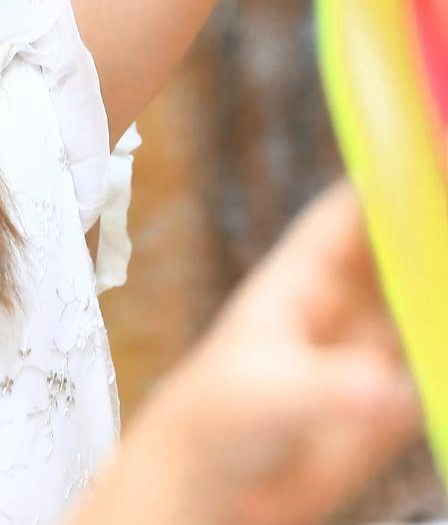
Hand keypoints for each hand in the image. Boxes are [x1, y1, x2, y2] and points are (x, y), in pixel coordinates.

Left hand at [79, 181, 421, 524]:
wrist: (215, 489)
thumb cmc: (216, 419)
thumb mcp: (264, 396)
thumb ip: (324, 388)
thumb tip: (386, 386)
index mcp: (302, 279)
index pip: (350, 214)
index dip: (391, 179)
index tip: (435, 151)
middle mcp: (344, 306)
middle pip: (404, 249)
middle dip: (438, 226)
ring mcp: (372, 350)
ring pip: (430, 300)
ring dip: (447, 282)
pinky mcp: (394, 402)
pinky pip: (438, 365)